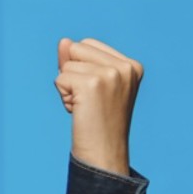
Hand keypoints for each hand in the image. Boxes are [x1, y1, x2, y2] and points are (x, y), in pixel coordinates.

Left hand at [55, 38, 143, 175]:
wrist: (105, 152)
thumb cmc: (98, 121)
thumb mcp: (91, 84)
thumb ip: (77, 60)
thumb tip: (64, 41)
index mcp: (132, 65)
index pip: (88, 44)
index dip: (81, 67)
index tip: (96, 94)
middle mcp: (125, 67)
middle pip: (77, 48)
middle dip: (73, 73)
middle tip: (89, 101)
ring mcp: (111, 74)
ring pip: (66, 64)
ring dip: (68, 87)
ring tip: (86, 107)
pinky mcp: (92, 84)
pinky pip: (60, 78)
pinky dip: (63, 96)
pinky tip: (80, 111)